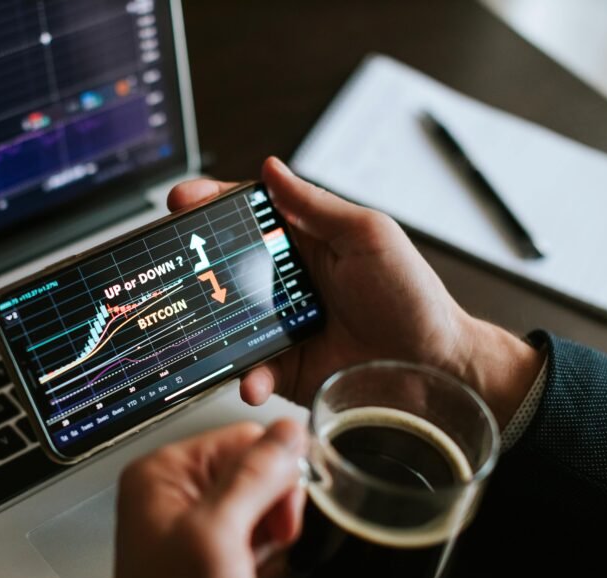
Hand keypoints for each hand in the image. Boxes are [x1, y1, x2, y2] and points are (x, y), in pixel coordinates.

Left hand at [97, 420, 305, 577]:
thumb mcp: (218, 538)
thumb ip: (255, 476)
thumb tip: (288, 431)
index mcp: (163, 473)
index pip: (244, 437)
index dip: (273, 474)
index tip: (275, 515)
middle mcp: (174, 493)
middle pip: (258, 470)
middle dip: (272, 513)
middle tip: (255, 549)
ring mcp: (193, 525)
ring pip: (265, 507)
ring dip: (271, 542)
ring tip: (244, 572)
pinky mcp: (211, 554)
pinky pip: (259, 538)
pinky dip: (265, 561)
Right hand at [167, 158, 543, 425]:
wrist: (435, 369)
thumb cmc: (412, 297)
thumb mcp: (369, 237)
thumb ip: (317, 206)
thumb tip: (271, 169)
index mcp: (303, 242)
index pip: (246, 216)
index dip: (211, 204)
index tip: (182, 200)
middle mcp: (283, 283)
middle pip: (222, 267)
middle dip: (191, 265)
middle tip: (170, 262)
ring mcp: (279, 327)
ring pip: (225, 322)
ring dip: (210, 326)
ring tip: (204, 328)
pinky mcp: (283, 369)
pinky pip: (249, 371)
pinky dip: (246, 377)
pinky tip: (254, 379)